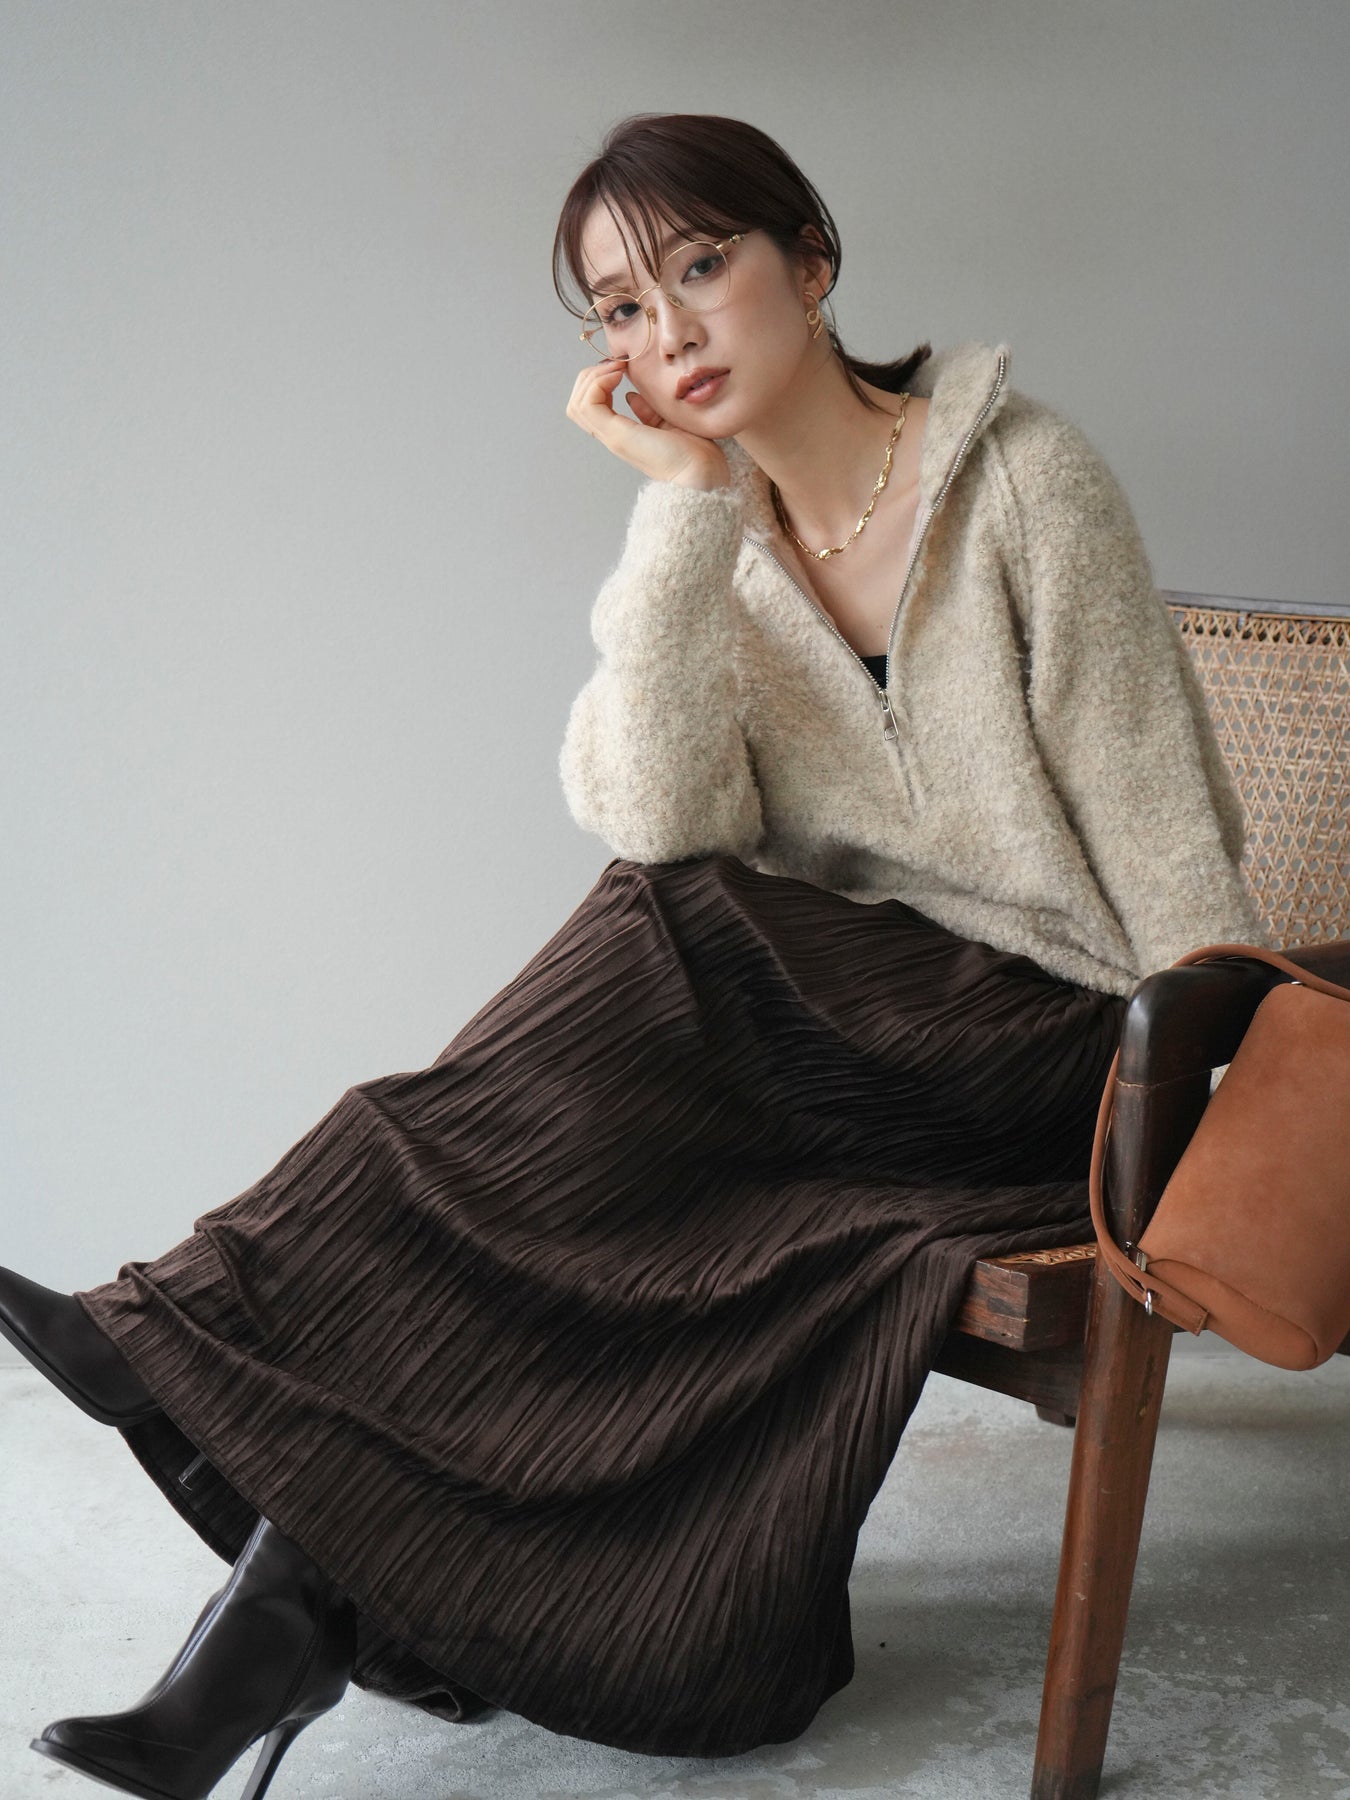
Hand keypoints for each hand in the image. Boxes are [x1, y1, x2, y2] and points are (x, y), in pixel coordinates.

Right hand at [566, 358, 730, 490]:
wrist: (702, 473)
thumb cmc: (694, 451)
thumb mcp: (668, 421)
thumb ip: (648, 410)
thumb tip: (632, 395)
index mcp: (623, 434)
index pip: (590, 406)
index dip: (599, 380)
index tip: (622, 366)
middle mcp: (613, 436)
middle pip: (577, 404)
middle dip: (591, 375)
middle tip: (617, 363)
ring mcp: (613, 437)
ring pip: (577, 404)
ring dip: (593, 377)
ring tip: (617, 368)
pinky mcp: (618, 436)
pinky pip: (588, 405)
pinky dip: (598, 383)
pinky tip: (619, 375)